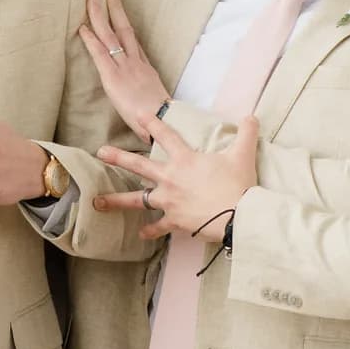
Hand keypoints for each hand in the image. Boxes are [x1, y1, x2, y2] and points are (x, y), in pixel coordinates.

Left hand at [78, 0, 169, 138]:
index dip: (124, 23)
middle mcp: (135, 62)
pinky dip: (90, 40)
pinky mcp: (113, 77)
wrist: (164, 121)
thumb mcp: (156, 99)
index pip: (133, 40)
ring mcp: (125, 67)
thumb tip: (142, 95)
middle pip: (124, 28)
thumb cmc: (160, 117)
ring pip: (111, 35)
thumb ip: (147, 91)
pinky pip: (100, 54)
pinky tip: (82, 28)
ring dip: (99, 15)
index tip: (118, 9)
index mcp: (145, 67)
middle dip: (114, 8)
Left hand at [92, 118, 259, 238]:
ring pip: (137, 201)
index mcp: (185, 160)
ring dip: (116, 201)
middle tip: (100, 152)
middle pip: (139, 166)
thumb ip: (246, 133)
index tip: (138, 114)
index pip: (166, 136)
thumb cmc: (239, 184)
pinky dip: (150, 231)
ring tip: (97, 202)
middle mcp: (171, 179)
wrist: (238, 215)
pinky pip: (158, 227)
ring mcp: (169, 201)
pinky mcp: (175, 221)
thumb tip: (252, 116)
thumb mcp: (243, 154)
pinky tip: (141, 234)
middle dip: (118, 158)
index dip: (152, 123)